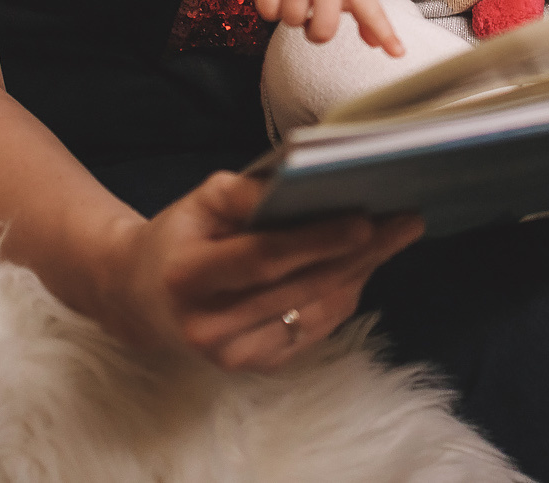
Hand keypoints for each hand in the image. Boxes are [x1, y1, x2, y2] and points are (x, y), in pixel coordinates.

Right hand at [98, 171, 422, 367]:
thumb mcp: (201, 201)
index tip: (366, 219)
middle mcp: (209, 327)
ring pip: (316, 311)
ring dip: (362, 272)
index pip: (263, 259)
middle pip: (300, 287)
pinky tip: (363, 265)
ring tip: (396, 234)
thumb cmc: (181, 237)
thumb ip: (248, 193)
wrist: (142, 300)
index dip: (317, 241)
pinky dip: (344, 295)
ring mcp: (233, 356)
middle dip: (360, 253)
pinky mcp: (255, 368)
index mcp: (188, 278)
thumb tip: (308, 179)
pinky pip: (315, 329)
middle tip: (406, 220)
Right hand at [258, 0, 401, 53]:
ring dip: (294, 17)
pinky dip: (272, 9)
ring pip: (291, 21)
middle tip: (317, 15)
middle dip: (317, 32)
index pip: (372, 13)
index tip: (398, 53)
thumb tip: (375, 45)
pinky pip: (267, 10)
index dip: (385, 35)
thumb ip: (367, 15)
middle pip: (322, 32)